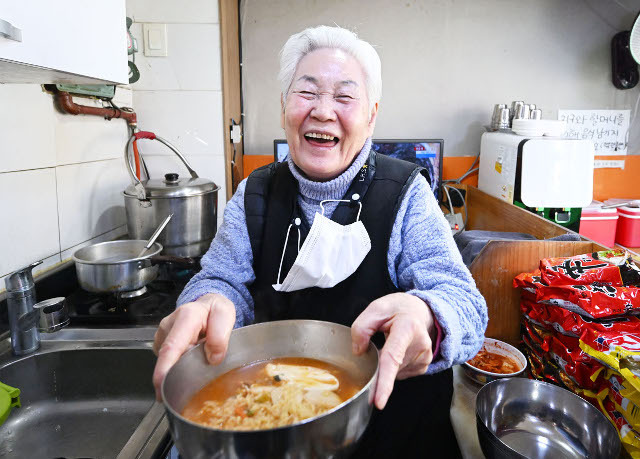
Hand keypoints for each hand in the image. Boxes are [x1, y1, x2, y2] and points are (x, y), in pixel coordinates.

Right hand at [152, 293, 235, 399]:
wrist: (207, 305)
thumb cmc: (215, 311)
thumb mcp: (226, 316)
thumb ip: (220, 336)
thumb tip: (213, 358)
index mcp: (186, 317)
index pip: (172, 347)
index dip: (164, 369)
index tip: (162, 385)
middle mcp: (169, 325)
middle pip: (169, 359)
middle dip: (180, 374)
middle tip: (197, 377)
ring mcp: (162, 335)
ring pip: (168, 362)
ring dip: (182, 368)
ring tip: (197, 359)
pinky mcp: (161, 344)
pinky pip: (169, 361)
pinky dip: (179, 365)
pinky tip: (189, 359)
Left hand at [351, 292, 435, 409]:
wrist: (420, 310)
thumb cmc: (398, 309)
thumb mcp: (376, 308)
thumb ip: (362, 327)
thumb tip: (358, 352)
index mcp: (408, 327)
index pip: (393, 358)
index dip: (384, 382)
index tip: (378, 401)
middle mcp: (420, 344)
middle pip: (390, 367)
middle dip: (377, 365)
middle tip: (376, 344)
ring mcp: (424, 358)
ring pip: (394, 372)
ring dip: (386, 363)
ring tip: (390, 341)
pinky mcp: (423, 366)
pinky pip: (400, 372)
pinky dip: (393, 365)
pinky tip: (397, 351)